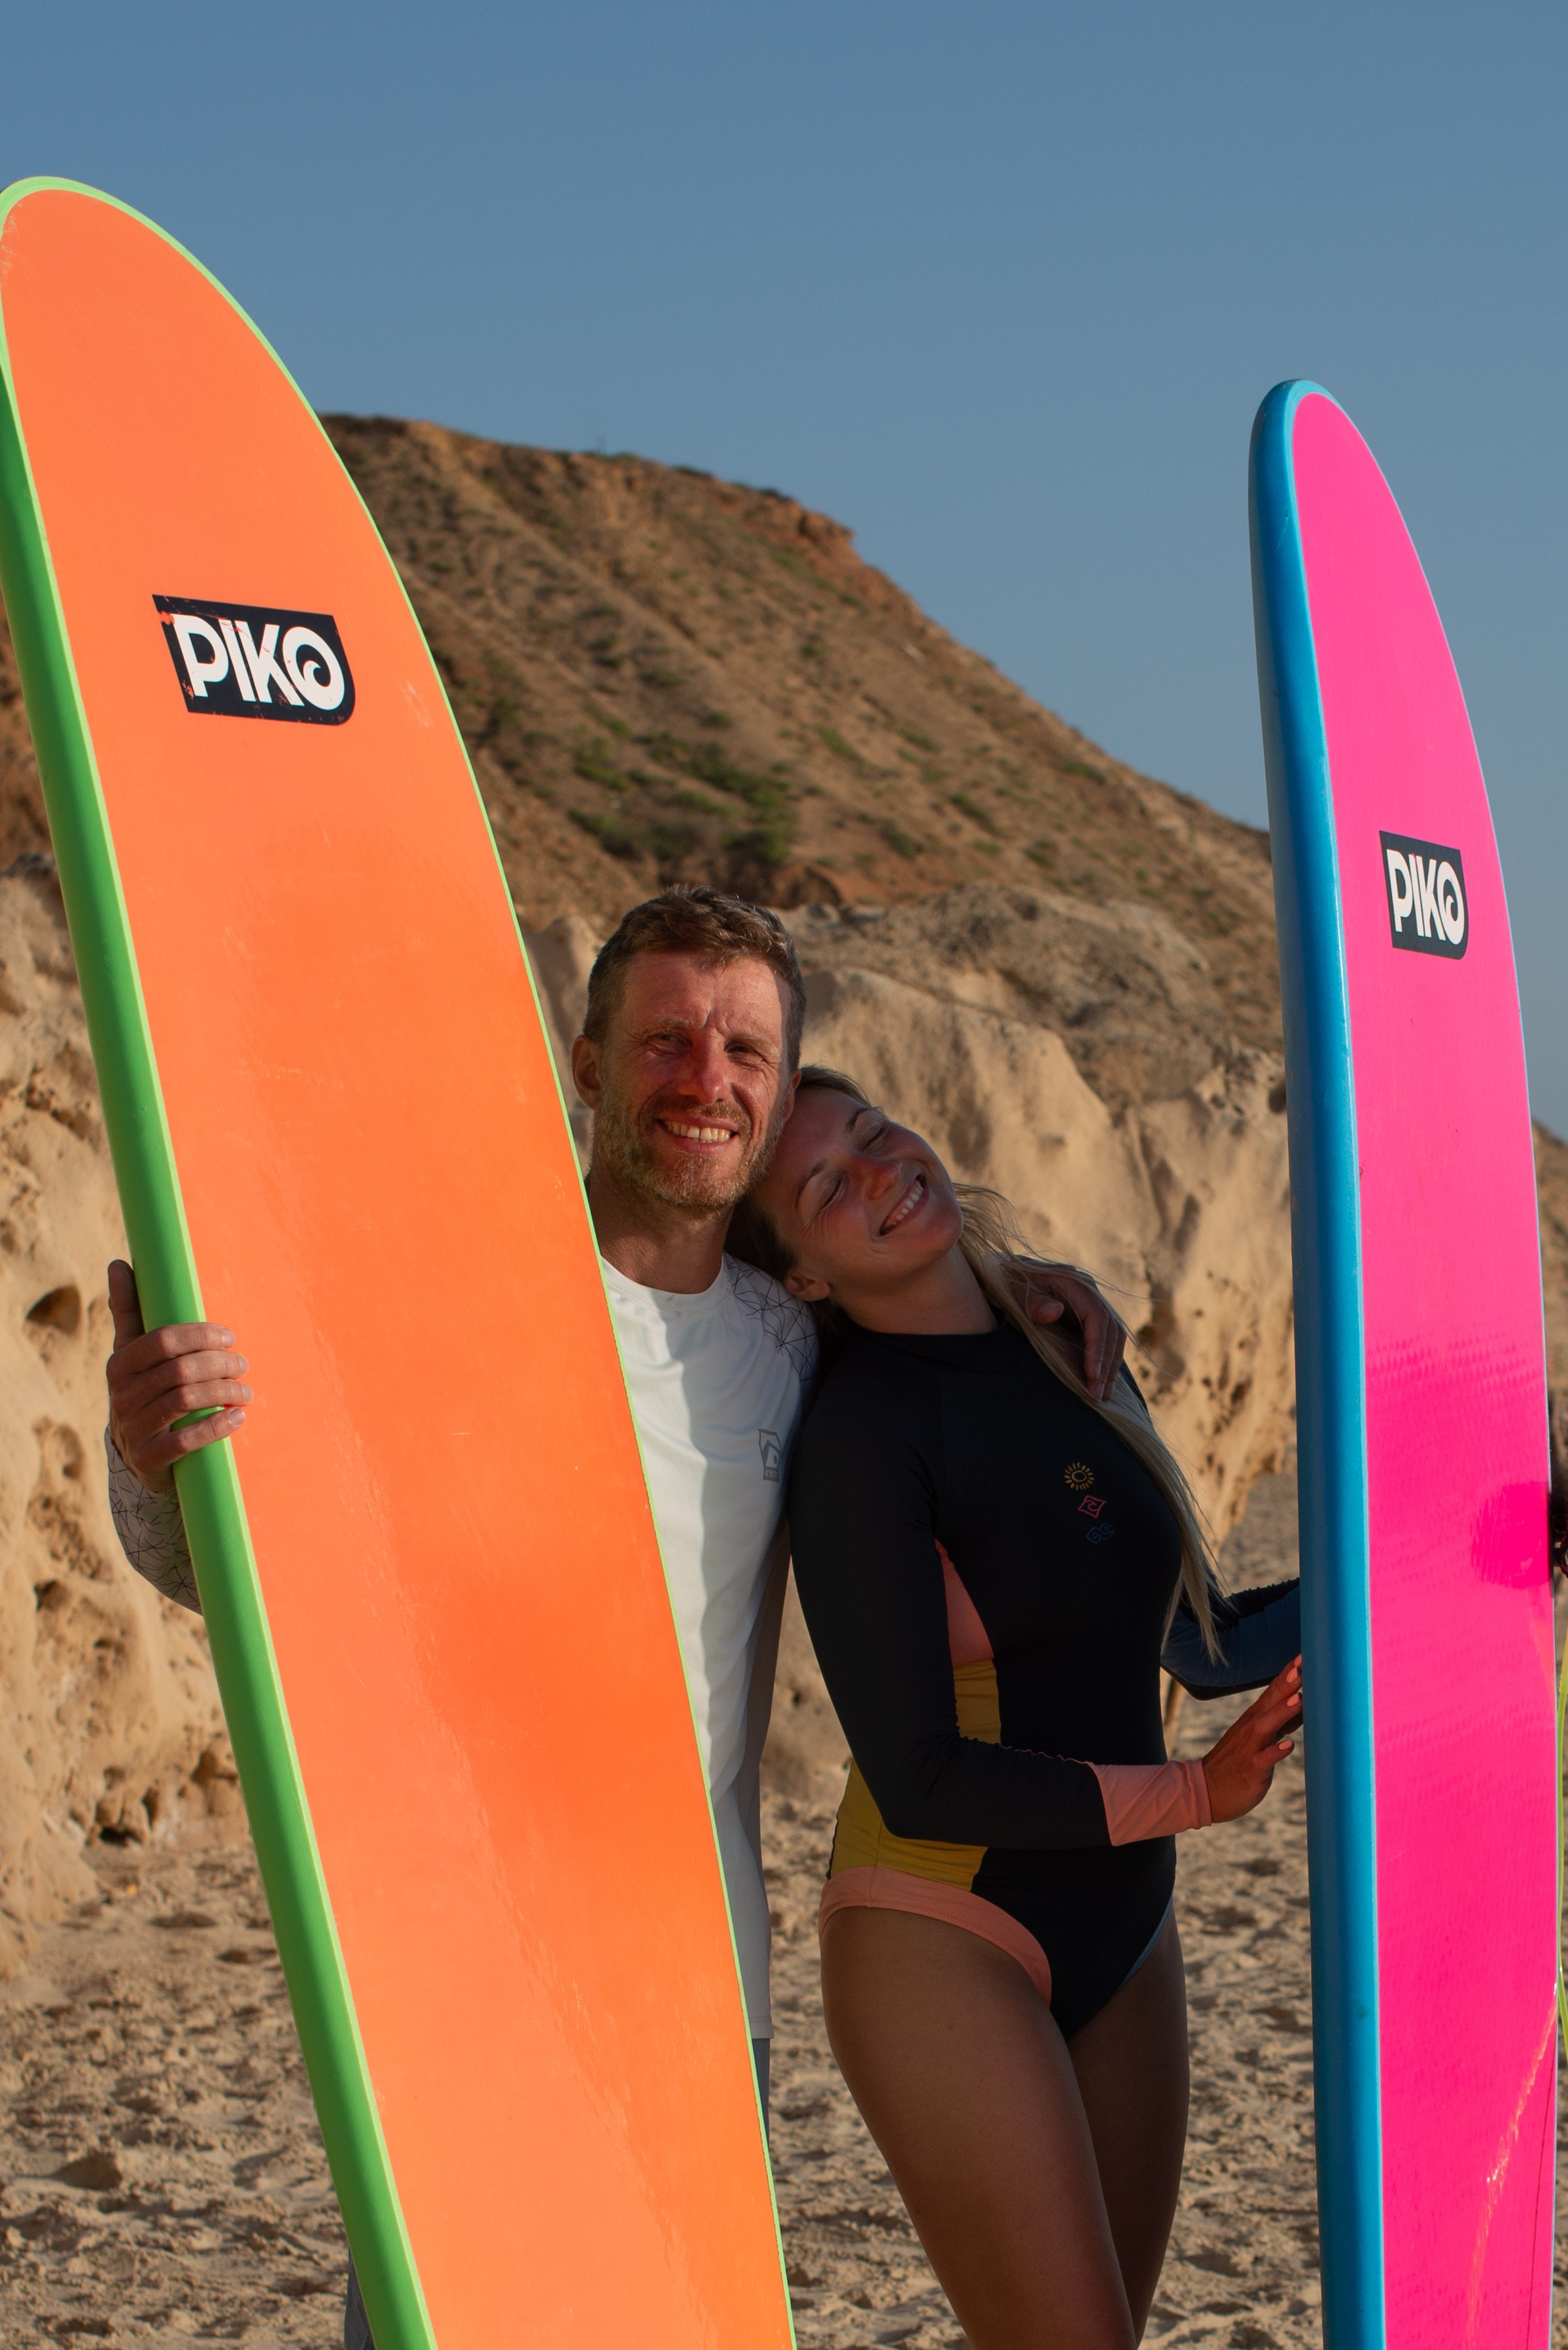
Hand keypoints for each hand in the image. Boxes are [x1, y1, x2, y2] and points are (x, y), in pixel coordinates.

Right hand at [106, 1260, 251, 1495]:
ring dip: (223, 1393)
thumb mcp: (133, 1353)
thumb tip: (118, 1264)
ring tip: (246, 1391)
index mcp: (119, 1364)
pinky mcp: (149, 1459)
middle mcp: (121, 1396)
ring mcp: (133, 1429)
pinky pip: (186, 1441)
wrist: (137, 1453)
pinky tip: (238, 1417)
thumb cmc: (143, 1389)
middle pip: (179, 1370)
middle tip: (243, 1365)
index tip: (229, 1337)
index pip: (163, 1340)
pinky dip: (217, 1426)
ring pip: (185, 1401)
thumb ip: (129, 1311)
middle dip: (219, 1364)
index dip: (201, 1335)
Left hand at [1014, 1263, 1128, 1400]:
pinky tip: (1100, 1384)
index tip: (1091, 1374)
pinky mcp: (1086, 1320)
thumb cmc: (1008, 1283)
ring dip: (1110, 1368)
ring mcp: (1090, 1307)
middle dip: (1107, 1364)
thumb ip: (1033, 1301)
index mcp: (1076, 1283)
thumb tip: (1055, 1311)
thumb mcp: (1015, 1291)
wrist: (1005, 1275)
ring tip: (1102, 1396)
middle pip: (1112, 1331)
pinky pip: (1104, 1342)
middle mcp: (1090, 1294)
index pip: (1098, 1317)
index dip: (1097, 1347)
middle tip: (1098, 1395)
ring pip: (1113, 1338)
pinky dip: (1104, 1363)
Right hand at [1201, 1658, 1301, 1822]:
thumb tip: (1304, 1704)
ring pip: (1267, 1726)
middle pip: (1271, 1701)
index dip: (1288, 1674)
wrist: (1207, 1790)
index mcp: (1256, 1719)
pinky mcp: (1250, 1769)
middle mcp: (1252, 1728)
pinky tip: (1289, 1745)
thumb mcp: (1261, 1737)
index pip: (1274, 1691)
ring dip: (1282, 1712)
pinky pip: (1263, 1759)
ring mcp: (1250, 1748)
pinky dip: (1275, 1751)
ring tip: (1299, 1698)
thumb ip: (1281, 1721)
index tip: (1305, 1655)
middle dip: (1287, 1683)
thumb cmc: (1239, 1762)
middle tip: (1303, 1664)